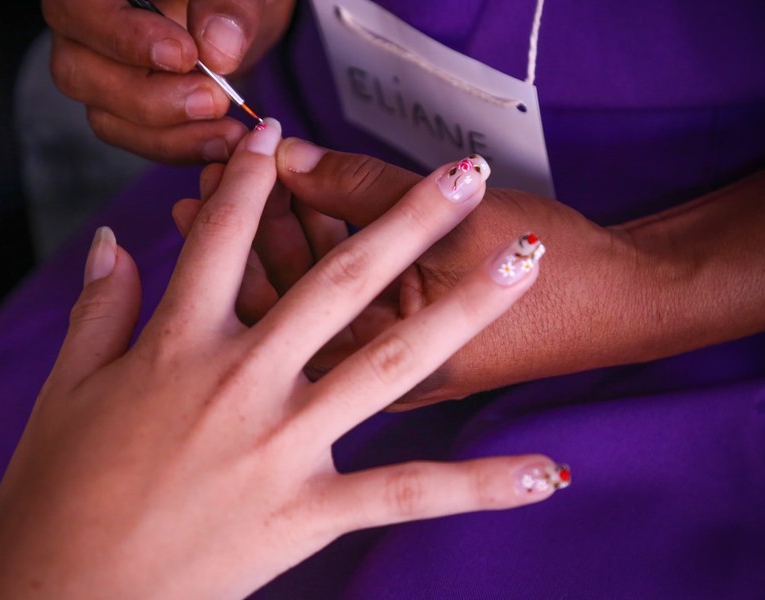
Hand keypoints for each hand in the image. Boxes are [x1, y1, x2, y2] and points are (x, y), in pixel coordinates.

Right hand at [0, 120, 566, 598]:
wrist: (67, 596)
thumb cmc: (55, 492)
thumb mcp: (65, 388)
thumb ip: (98, 308)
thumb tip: (115, 241)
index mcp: (177, 344)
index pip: (223, 238)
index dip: (248, 178)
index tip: (275, 133)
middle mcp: (242, 380)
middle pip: (337, 279)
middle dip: (403, 220)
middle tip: (461, 177)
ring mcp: (284, 445)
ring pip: (390, 362)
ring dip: (462, 309)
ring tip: (522, 266)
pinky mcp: (309, 511)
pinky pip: (407, 493)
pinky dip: (477, 486)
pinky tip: (544, 474)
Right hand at [42, 0, 295, 162]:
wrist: (234, 26)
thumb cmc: (226, 1)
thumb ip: (228, 9)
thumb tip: (218, 48)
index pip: (80, 11)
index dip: (125, 38)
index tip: (184, 56)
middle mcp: (82, 30)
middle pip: (80, 73)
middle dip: (152, 98)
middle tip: (214, 99)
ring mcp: (97, 75)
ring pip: (106, 118)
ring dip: (170, 134)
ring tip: (227, 131)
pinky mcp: (119, 112)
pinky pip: (135, 141)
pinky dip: (180, 148)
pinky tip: (221, 143)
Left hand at [238, 139, 639, 407]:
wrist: (628, 305)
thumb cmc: (557, 279)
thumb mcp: (461, 226)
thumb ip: (368, 193)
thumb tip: (285, 155)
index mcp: (382, 367)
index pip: (285, 295)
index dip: (247, 224)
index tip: (224, 170)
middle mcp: (374, 378)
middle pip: (284, 301)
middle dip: (250, 232)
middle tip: (216, 174)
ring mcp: (386, 361)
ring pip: (308, 301)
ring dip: (278, 238)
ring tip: (239, 182)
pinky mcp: (398, 339)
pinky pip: (341, 298)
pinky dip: (318, 251)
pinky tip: (292, 208)